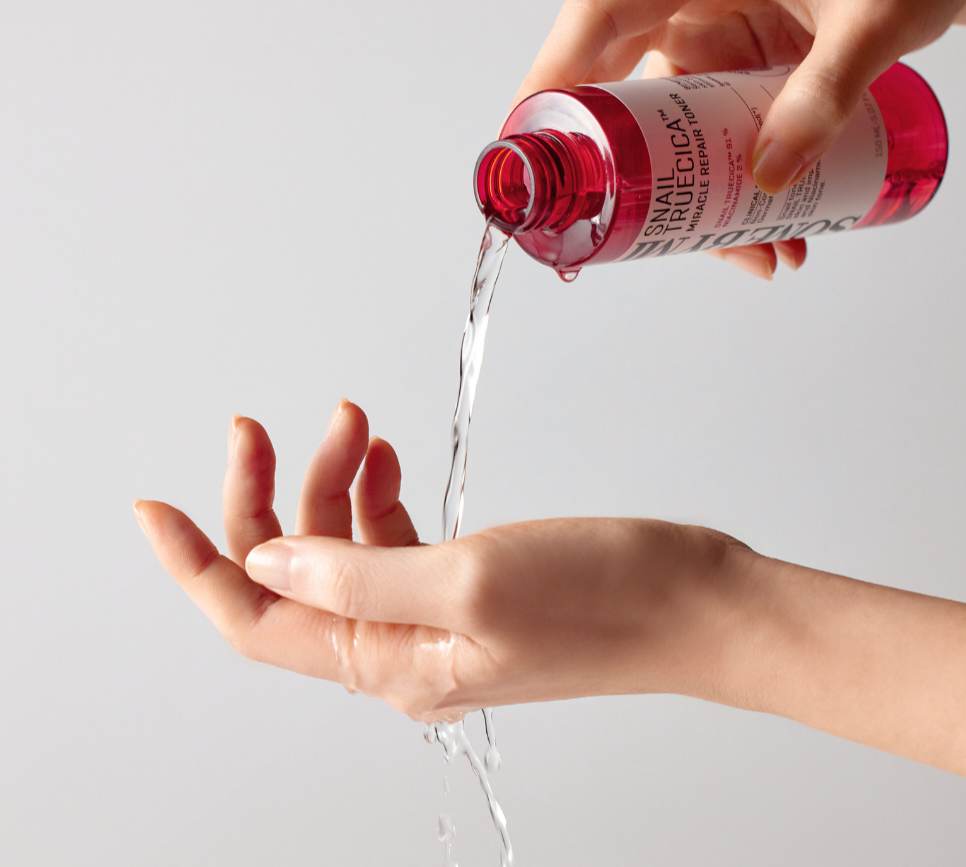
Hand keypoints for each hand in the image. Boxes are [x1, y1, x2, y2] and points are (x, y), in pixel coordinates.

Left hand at [134, 400, 742, 721]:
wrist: (695, 603)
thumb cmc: (605, 598)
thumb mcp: (470, 580)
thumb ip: (358, 574)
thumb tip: (265, 563)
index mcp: (387, 661)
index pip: (254, 619)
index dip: (192, 564)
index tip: (152, 505)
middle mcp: (399, 648)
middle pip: (293, 574)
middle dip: (270, 496)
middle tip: (264, 425)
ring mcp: (433, 615)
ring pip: (341, 547)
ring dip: (333, 481)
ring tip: (356, 423)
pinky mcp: (468, 583)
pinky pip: (391, 539)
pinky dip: (376, 493)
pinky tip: (386, 455)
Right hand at [515, 0, 965, 279]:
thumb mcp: (876, 16)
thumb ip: (823, 96)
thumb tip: (766, 180)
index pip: (601, 15)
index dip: (553, 77)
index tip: (529, 141)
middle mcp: (697, 1)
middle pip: (619, 86)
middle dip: (621, 167)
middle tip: (620, 227)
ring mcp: (718, 42)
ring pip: (670, 131)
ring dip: (692, 198)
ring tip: (746, 252)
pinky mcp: (742, 75)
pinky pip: (714, 142)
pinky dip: (731, 191)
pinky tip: (767, 232)